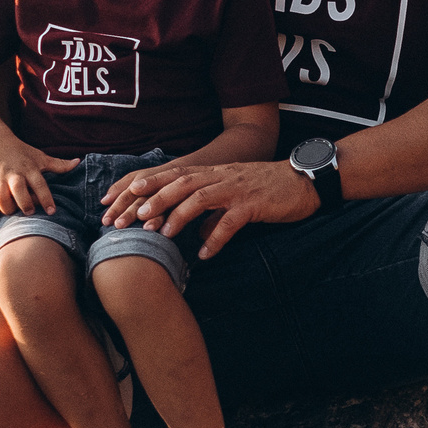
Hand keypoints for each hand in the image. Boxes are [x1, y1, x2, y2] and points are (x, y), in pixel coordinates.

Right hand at [0, 135, 77, 217]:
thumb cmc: (21, 152)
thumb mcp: (40, 157)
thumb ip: (59, 164)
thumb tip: (78, 162)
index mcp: (29, 169)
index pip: (40, 185)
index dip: (46, 199)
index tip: (52, 212)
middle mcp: (14, 174)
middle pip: (19, 193)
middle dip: (25, 205)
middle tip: (30, 211)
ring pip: (2, 200)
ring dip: (9, 208)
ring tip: (16, 209)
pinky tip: (5, 205)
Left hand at [104, 158, 316, 257]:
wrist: (305, 181)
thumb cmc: (269, 188)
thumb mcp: (235, 194)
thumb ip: (213, 209)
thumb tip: (196, 233)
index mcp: (214, 173)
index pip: (173, 174)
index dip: (147, 184)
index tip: (123, 197)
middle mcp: (220, 177)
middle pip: (179, 183)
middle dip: (153, 199)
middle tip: (132, 218)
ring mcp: (236, 189)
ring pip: (200, 197)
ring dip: (177, 215)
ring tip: (160, 233)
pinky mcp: (253, 204)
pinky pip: (230, 222)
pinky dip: (215, 238)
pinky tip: (204, 255)